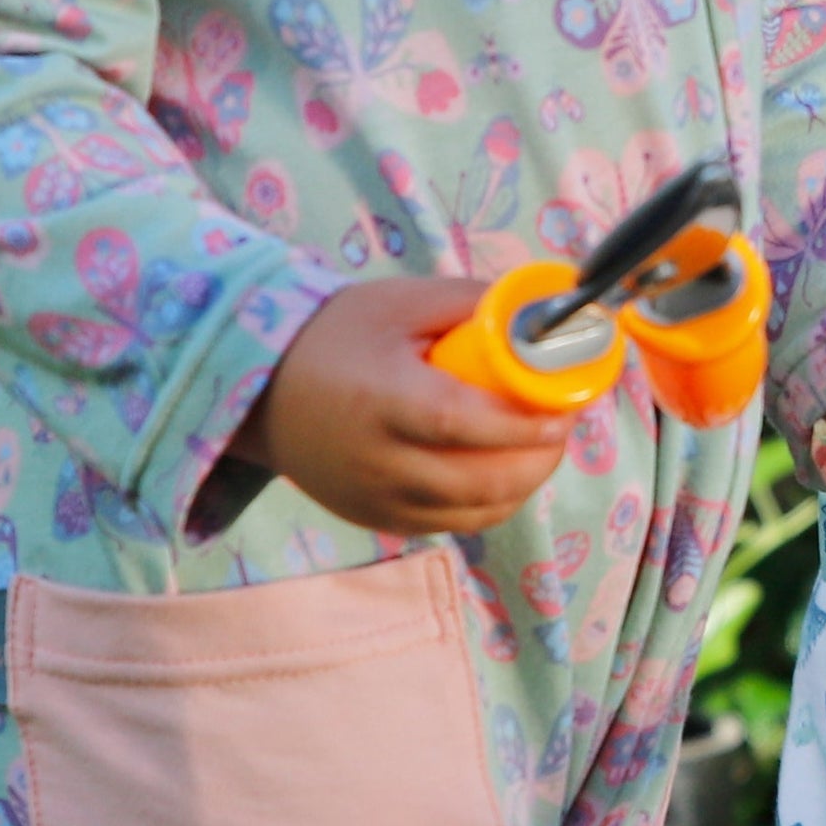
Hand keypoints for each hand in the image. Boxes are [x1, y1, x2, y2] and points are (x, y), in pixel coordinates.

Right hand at [248, 274, 584, 536]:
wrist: (262, 391)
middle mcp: (379, 462)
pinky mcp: (378, 519)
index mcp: (383, 401)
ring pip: (475, 512)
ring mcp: (378, 500)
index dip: (524, 424)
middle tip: (563, 426)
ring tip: (542, 447)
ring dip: (523, 484)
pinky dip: (491, 503)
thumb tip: (540, 312)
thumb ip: (471, 304)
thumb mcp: (400, 301)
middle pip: (480, 482)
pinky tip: (506, 470)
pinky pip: (453, 524)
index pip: (465, 425)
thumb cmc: (336, 337)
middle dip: (539, 459)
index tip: (563, 409)